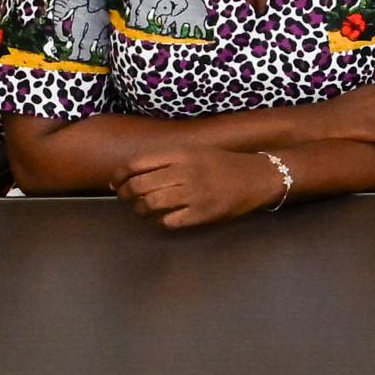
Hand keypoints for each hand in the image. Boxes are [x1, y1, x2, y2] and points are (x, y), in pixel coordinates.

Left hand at [115, 147, 288, 229]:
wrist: (258, 177)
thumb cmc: (223, 164)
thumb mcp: (196, 152)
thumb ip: (167, 160)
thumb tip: (130, 174)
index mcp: (182, 154)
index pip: (137, 164)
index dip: (120, 175)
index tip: (116, 183)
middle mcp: (185, 172)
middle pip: (139, 185)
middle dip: (125, 194)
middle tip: (126, 199)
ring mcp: (194, 193)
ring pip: (150, 203)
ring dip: (140, 209)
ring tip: (143, 210)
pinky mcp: (202, 213)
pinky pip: (169, 221)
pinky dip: (160, 221)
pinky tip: (163, 218)